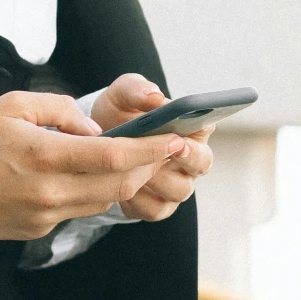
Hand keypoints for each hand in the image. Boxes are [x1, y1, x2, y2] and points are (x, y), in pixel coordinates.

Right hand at [0, 91, 187, 241]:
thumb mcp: (11, 106)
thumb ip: (59, 111)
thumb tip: (94, 129)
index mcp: (43, 155)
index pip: (114, 156)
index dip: (150, 148)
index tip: (173, 138)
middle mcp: (49, 191)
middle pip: (119, 184)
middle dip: (148, 166)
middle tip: (165, 148)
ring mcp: (44, 216)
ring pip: (103, 201)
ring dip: (122, 181)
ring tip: (129, 160)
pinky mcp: (37, 230)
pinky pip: (77, 211)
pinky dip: (91, 193)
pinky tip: (85, 177)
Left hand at [88, 75, 213, 220]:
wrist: (93, 144)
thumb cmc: (118, 114)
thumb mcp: (122, 95)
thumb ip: (136, 90)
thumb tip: (154, 97)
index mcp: (190, 126)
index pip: (207, 126)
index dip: (198, 132)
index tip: (181, 137)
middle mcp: (191, 157)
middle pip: (202, 163)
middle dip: (186, 159)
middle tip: (165, 154)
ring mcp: (178, 184)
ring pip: (180, 189)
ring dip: (157, 180)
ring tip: (132, 169)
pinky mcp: (159, 206)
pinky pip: (156, 209)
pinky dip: (139, 201)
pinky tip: (121, 188)